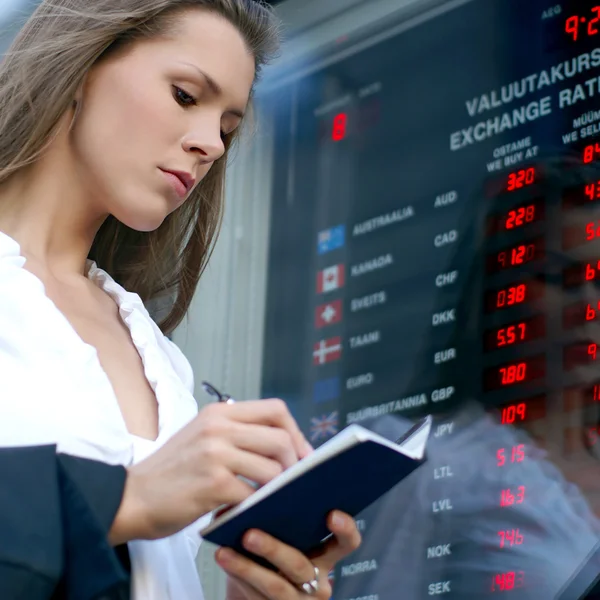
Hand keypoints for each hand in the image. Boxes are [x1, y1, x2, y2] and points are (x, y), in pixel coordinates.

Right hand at [109, 399, 312, 543]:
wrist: (132, 497)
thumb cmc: (172, 471)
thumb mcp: (203, 436)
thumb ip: (238, 434)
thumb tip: (284, 445)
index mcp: (220, 412)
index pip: (275, 409)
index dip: (295, 432)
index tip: (300, 453)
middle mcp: (219, 427)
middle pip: (281, 438)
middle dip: (294, 463)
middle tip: (291, 481)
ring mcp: (216, 454)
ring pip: (273, 467)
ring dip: (278, 488)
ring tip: (269, 497)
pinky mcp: (213, 484)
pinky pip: (254, 494)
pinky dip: (257, 505)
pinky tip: (247, 510)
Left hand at [218, 511, 361, 599]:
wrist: (259, 588)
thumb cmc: (276, 549)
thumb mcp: (286, 532)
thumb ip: (280, 509)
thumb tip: (258, 484)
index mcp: (326, 554)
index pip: (347, 543)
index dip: (345, 529)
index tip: (331, 513)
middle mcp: (318, 580)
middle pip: (300, 565)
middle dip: (273, 549)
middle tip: (250, 533)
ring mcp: (298, 599)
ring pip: (275, 586)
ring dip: (247, 567)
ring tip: (225, 551)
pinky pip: (256, 596)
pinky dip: (237, 576)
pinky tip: (224, 560)